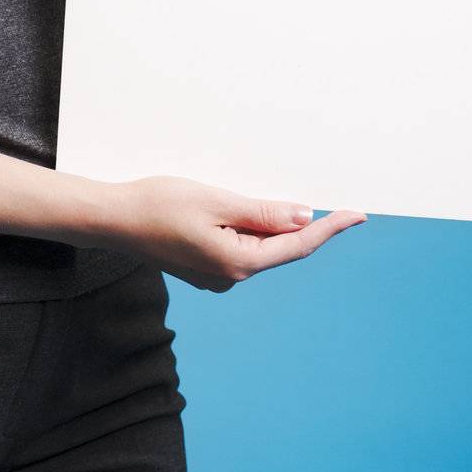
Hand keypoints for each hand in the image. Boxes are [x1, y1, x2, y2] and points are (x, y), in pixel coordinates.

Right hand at [109, 174, 365, 291]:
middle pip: (278, 246)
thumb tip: (304, 217)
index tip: (357, 215)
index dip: (330, 228)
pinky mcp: (206, 268)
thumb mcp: (217, 201)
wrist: (114, 220)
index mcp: (239, 262)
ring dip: (263, 223)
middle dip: (292, 221)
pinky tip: (228, 210)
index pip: (297, 245)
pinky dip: (245, 228)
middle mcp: (232, 276)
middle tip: (301, 195)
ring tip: (234, 198)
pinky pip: (240, 246)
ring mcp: (218, 275)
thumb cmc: (159, 205)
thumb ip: (263, 213)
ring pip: (258, 245)